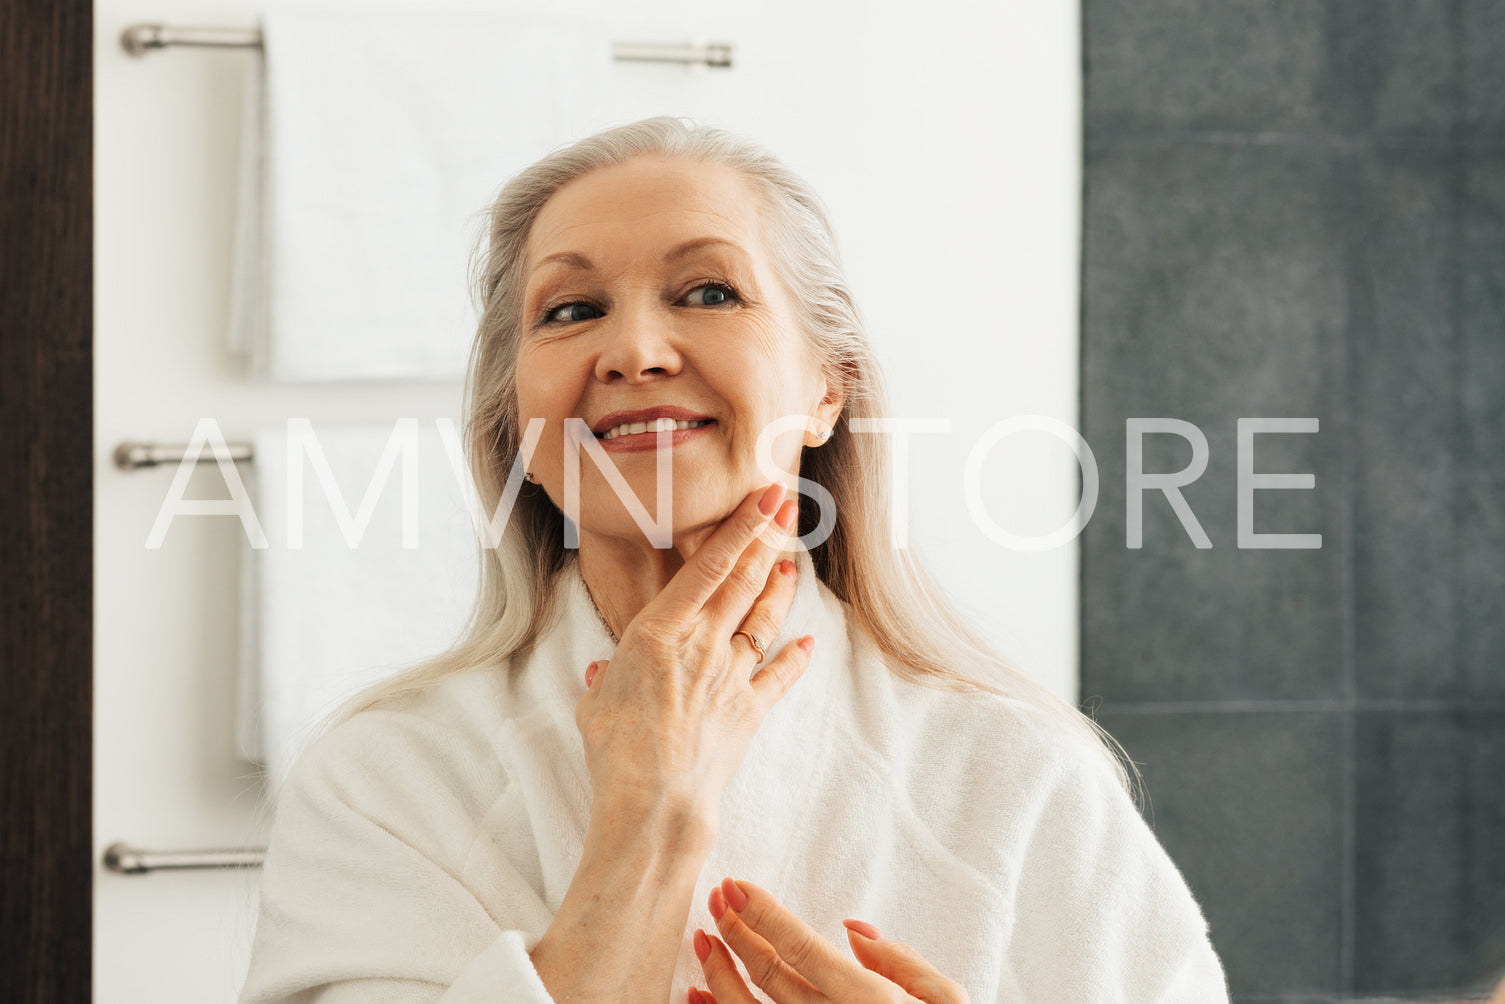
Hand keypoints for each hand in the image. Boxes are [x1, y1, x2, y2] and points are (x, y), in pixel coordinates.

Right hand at [575, 483, 812, 835]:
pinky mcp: (750, 709)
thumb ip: (607, 679)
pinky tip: (808, 640)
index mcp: (660, 630)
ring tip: (791, 562)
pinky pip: (780, 674)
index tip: (763, 496)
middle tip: (788, 505)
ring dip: (780, 586)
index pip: (709, 565)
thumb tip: (607, 670)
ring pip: (764, 617)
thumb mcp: (596, 705)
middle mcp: (704, 643)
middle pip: (745, 579)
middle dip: (768, 538)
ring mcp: (732, 674)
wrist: (656, 803)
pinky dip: (796, 656)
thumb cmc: (615, 753)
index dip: (741, 526)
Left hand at [691, 878, 969, 1003]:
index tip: (734, 885)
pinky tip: (698, 995)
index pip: (801, 946)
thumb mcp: (948, 1001)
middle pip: (768, 973)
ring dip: (718, 974)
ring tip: (702, 939)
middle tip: (715, 898)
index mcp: (870, 998)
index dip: (762, 913)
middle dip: (736, 931)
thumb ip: (904, 962)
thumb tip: (852, 930)